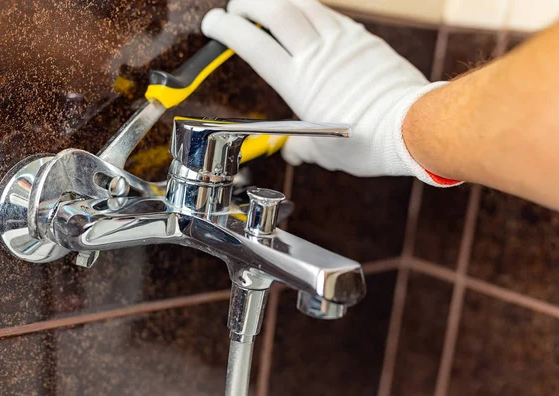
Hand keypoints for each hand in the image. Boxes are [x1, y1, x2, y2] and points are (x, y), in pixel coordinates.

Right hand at [202, 0, 453, 185]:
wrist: (409, 125)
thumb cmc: (368, 141)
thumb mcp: (325, 151)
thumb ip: (303, 148)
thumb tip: (294, 152)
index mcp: (299, 83)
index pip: (253, 44)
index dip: (227, 29)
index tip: (213, 23)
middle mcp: (316, 55)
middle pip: (275, 11)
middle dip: (248, 2)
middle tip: (236, 7)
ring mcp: (340, 41)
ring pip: (302, 4)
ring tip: (266, 4)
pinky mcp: (361, 37)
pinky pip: (330, 14)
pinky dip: (310, 9)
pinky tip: (306, 14)